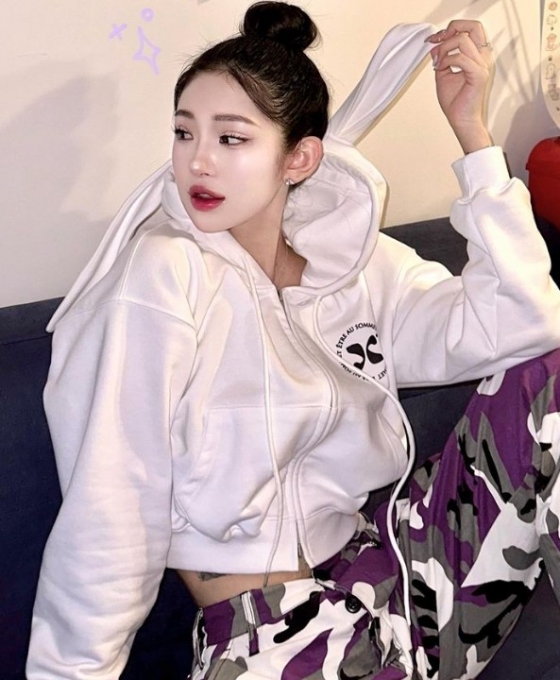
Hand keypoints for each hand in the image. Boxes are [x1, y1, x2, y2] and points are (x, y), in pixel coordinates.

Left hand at [425, 20, 493, 153]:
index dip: (452, 28)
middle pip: (472, 27)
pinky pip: (461, 58)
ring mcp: (482, 65)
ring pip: (462, 40)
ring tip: (438, 63)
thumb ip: (441, 58)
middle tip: (438, 42)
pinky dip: (447, 60)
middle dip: (451, 30)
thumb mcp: (443, 74)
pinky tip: (441, 68)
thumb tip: (435, 46)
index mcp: (477, 55)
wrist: (461, 120)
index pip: (470, 29)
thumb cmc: (456, 102)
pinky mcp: (479, 75)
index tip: (436, 39)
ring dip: (445, 49)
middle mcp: (483, 57)